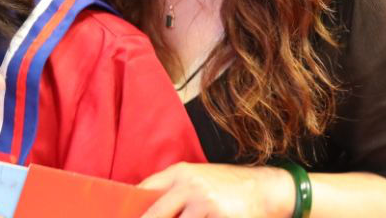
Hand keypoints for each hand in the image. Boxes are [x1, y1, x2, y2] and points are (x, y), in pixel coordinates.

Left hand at [139, 163, 293, 217]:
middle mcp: (189, 185)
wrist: (267, 188)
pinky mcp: (218, 216)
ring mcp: (204, 202)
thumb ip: (173, 191)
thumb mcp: (198, 179)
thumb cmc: (227, 186)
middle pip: (153, 216)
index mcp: (180, 172)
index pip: (143, 191)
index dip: (130, 210)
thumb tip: (143, 209)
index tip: (118, 217)